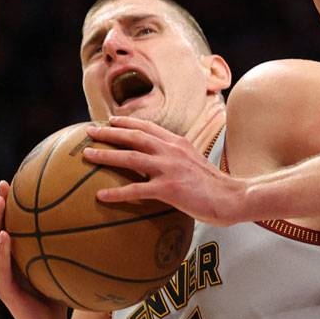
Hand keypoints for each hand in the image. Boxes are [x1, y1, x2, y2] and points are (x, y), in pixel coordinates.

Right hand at [0, 181, 67, 318]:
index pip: (6, 227)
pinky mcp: (5, 291)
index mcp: (14, 260)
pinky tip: (7, 235)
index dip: (7, 207)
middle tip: (4, 185)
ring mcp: (1, 278)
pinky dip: (2, 251)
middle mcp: (3, 266)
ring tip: (1, 203)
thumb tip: (93, 226)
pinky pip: (1, 268)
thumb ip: (68, 252)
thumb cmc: (57, 301)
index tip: (14, 183)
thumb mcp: (61, 270)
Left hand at [82, 116, 245, 226]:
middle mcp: (172, 151)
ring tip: (87, 155)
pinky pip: (136, 189)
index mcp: (179, 143)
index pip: (149, 127)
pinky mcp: (169, 188)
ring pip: (131, 157)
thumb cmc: (215, 186)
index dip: (128, 122)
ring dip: (106, 155)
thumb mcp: (196, 163)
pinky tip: (100, 196)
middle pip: (134, 136)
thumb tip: (163, 163)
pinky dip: (116, 192)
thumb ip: (179, 158)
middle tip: (89, 132)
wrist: (232, 197)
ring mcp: (169, 168)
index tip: (110, 120)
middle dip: (109, 132)